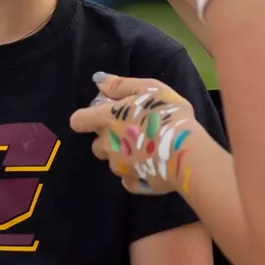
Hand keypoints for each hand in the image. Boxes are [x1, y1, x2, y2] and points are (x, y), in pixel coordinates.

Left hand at [69, 74, 213, 195]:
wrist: (186, 151)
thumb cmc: (167, 114)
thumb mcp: (148, 88)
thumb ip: (120, 85)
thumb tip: (99, 80)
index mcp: (107, 120)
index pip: (78, 120)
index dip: (86, 118)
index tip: (102, 115)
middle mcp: (108, 145)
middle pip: (97, 144)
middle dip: (109, 138)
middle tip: (133, 131)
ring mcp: (120, 167)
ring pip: (113, 162)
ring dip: (123, 156)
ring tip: (147, 148)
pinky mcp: (135, 184)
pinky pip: (129, 180)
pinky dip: (136, 173)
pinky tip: (152, 165)